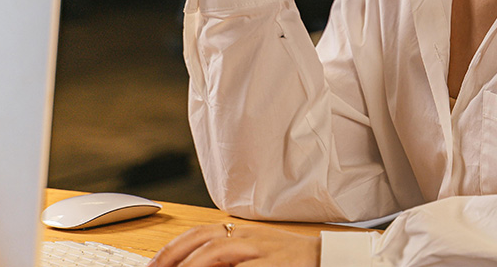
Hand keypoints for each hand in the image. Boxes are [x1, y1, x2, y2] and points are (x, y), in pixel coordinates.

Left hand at [147, 223, 318, 266]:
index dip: (171, 250)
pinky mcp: (275, 263)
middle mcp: (247, 237)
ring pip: (219, 249)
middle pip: (203, 240)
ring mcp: (261, 249)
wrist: (324, 257)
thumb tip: (191, 265)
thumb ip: (225, 261)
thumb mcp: (252, 254)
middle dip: (173, 257)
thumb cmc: (287, 259)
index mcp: (240, 233)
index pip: (198, 234)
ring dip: (193, 264)